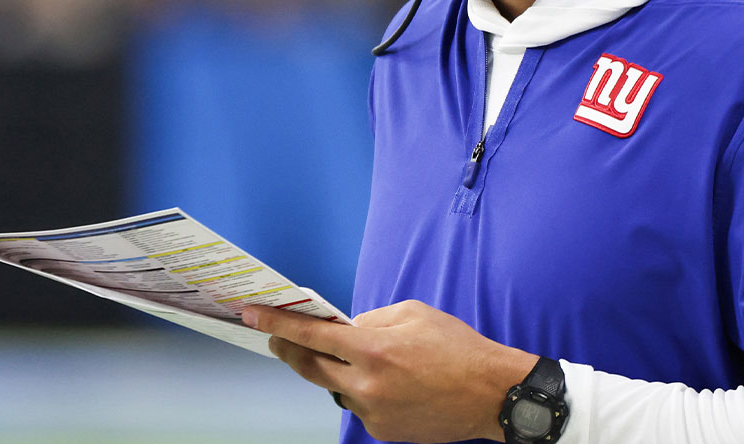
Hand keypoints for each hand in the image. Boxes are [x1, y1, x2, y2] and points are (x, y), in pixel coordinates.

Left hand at [243, 299, 538, 442]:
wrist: (490, 393)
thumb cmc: (457, 348)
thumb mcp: (412, 313)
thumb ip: (372, 319)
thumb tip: (346, 327)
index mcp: (372, 348)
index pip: (311, 335)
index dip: (278, 324)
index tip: (254, 315)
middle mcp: (366, 383)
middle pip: (309, 367)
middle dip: (289, 350)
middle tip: (277, 338)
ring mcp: (372, 412)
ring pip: (337, 387)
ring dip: (339, 372)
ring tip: (368, 360)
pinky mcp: (382, 431)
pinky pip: (360, 405)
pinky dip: (365, 391)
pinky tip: (394, 384)